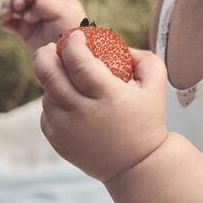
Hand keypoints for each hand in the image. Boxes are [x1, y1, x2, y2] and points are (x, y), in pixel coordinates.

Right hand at [0, 0, 86, 52]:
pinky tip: (4, 24)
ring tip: (7, 14)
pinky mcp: (24, 31)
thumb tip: (26, 12)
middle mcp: (43, 4)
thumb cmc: (71, 32)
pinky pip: (10, 22)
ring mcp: (32, 17)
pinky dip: (5, 21)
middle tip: (18, 7)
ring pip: (14, 3)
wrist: (68, 58)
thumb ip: (44, 4)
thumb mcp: (63, 12)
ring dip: (7, 5)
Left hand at [33, 32, 168, 182]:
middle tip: (52, 47)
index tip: (76, 36)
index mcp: (107, 96)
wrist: (137, 166)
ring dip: (52, 80)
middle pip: (48, 73)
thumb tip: (115, 43)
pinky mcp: (57, 141)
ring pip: (46, 93)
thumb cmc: (147, 121)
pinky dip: (54, 102)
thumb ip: (142, 57)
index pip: (77, 60)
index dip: (72, 42)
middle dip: (45, 53)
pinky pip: (47, 112)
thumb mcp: (156, 86)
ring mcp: (66, 129)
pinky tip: (69, 101)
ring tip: (68, 78)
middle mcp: (82, 113)